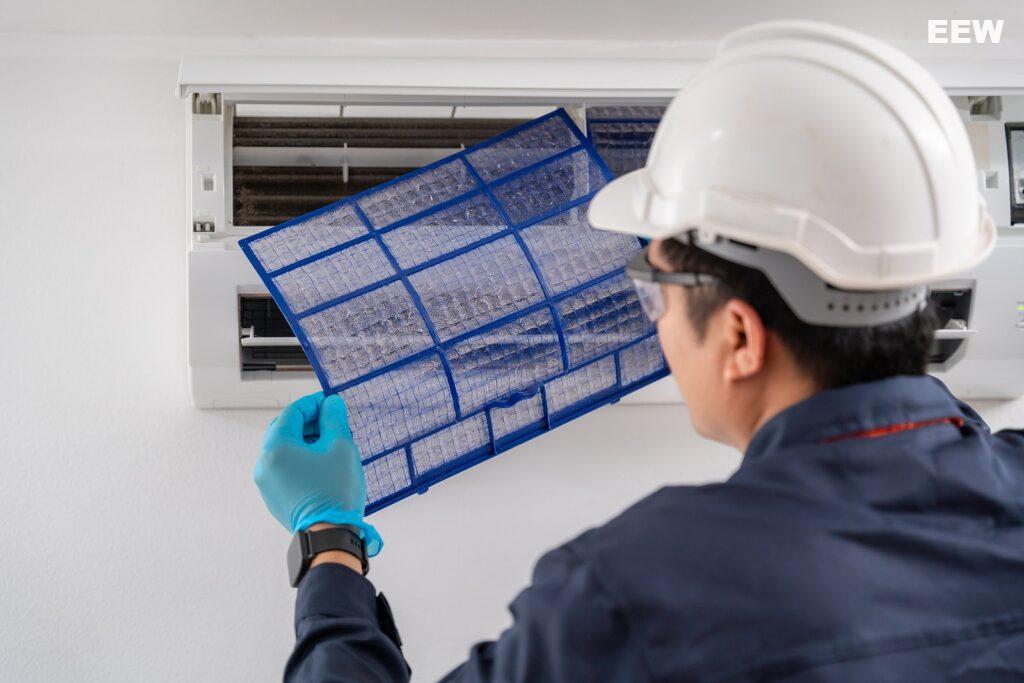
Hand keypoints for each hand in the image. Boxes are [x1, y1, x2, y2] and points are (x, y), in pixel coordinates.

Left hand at [254, 392, 381, 555]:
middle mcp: (264, 464)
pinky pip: (284, 469)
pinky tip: (321, 464)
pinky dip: (300, 460)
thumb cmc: (335, 490)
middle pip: (284, 430)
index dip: (313, 403)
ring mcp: (266, 483)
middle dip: (308, 422)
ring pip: (284, 450)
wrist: (329, 535)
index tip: (331, 402)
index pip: (293, 412)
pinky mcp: (273, 497)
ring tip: (330, 444)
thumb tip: (331, 404)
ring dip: (305, 442)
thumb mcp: (341, 446)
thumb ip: (334, 419)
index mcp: (276, 447)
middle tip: (331, 421)